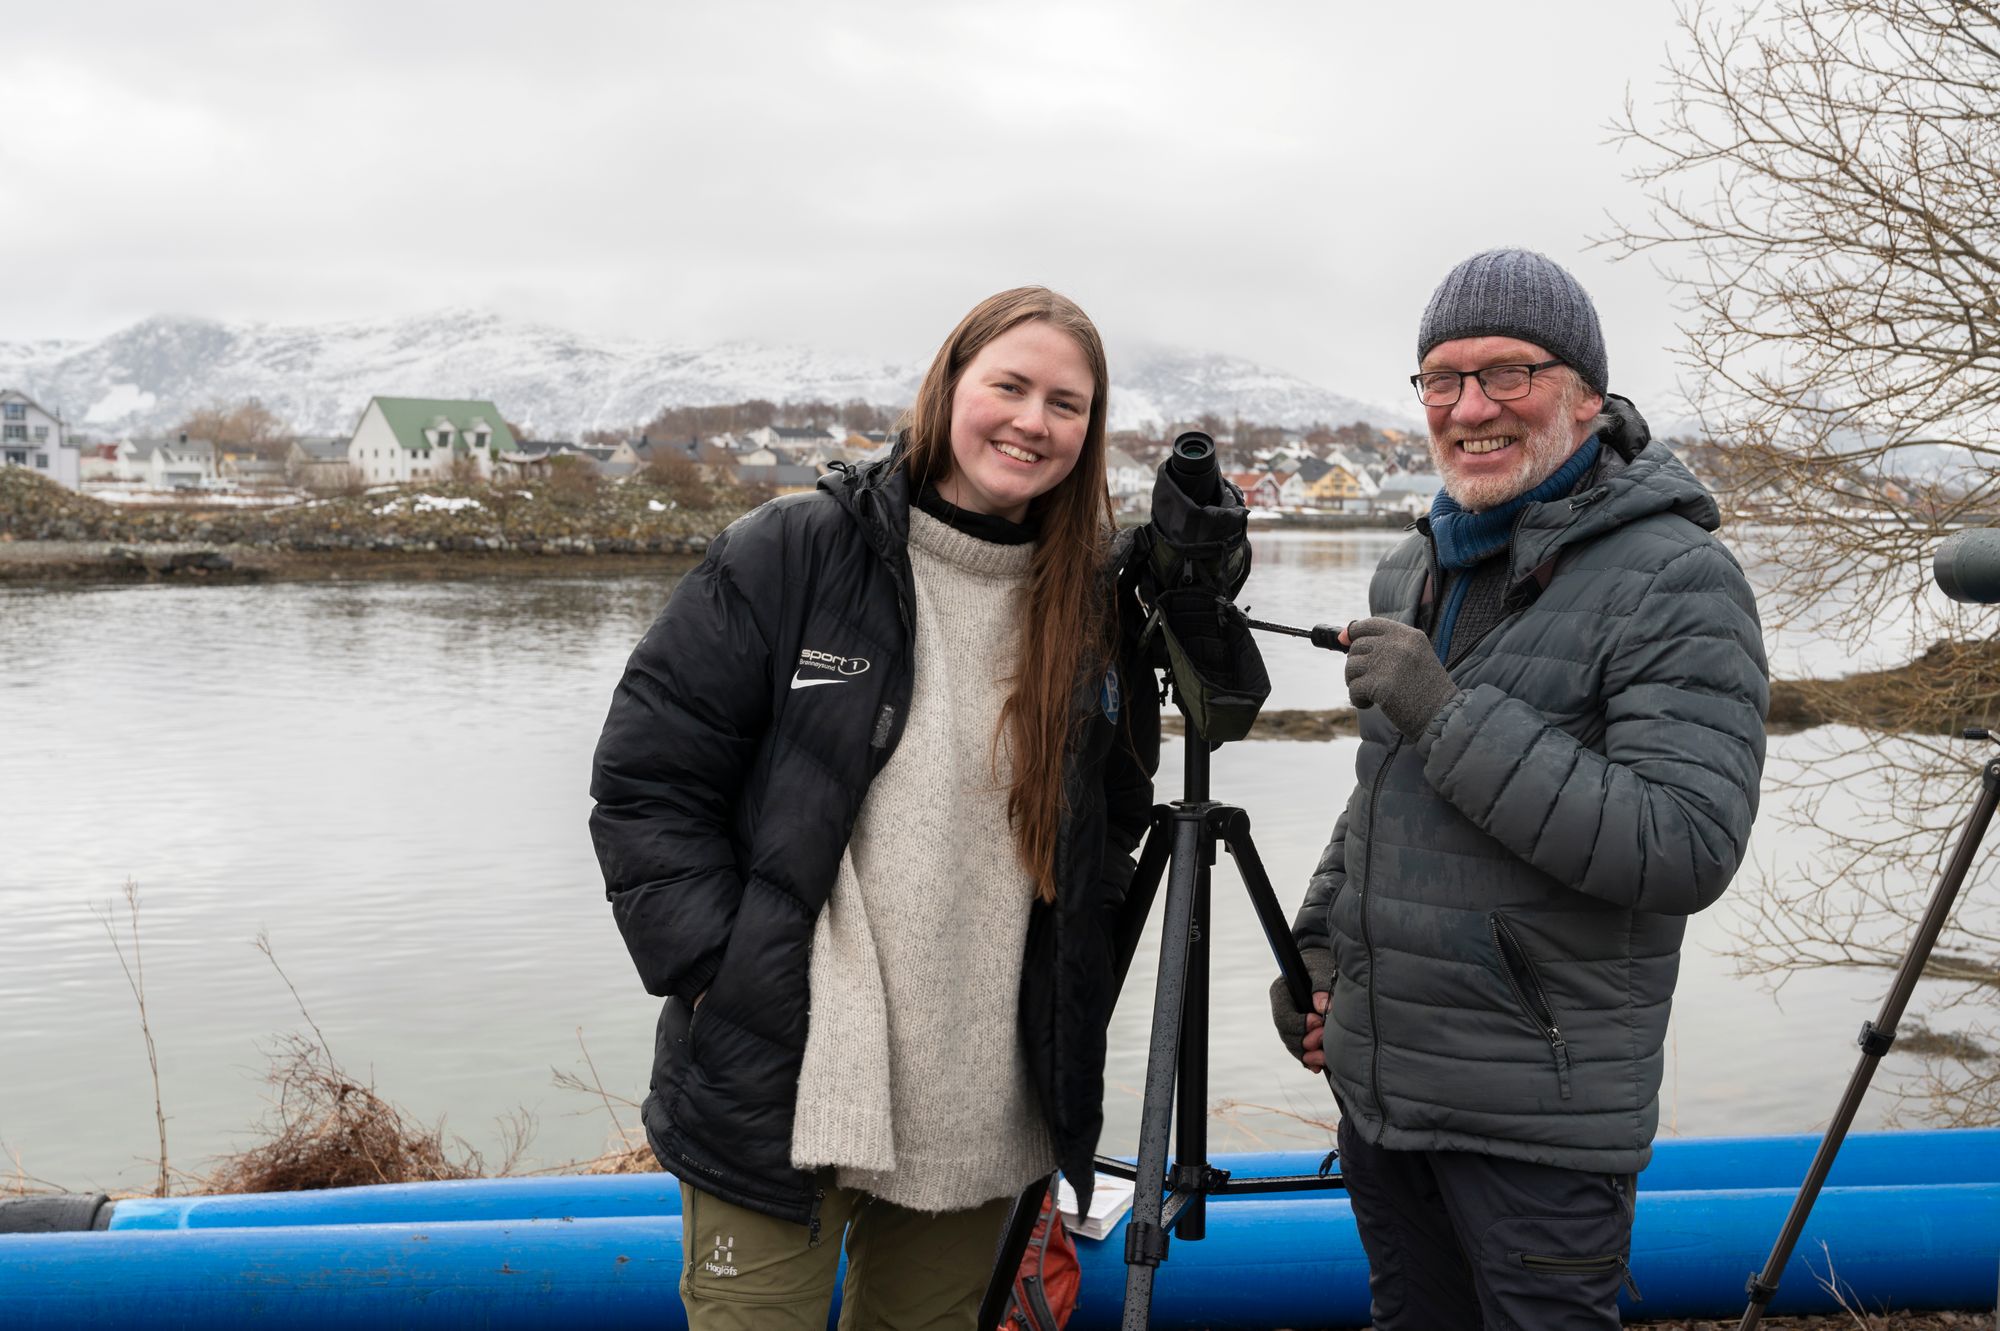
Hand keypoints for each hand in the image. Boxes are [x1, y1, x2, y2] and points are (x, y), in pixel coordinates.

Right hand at [1269, 947, 1335, 1072]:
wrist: (1325, 964)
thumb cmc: (1321, 963)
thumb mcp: (1321, 969)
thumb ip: (1321, 986)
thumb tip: (1322, 1007)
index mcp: (1281, 992)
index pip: (1283, 1017)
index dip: (1299, 1025)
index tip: (1318, 1023)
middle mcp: (1283, 1009)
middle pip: (1286, 1036)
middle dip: (1304, 1042)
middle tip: (1324, 1039)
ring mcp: (1291, 1022)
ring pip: (1293, 1046)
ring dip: (1308, 1055)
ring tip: (1324, 1058)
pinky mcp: (1302, 1031)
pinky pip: (1302, 1050)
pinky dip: (1310, 1059)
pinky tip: (1319, 1066)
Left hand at [1344, 617, 1459, 739]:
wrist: (1443, 716)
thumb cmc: (1426, 690)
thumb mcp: (1413, 658)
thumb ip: (1382, 645)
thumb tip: (1340, 637)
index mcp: (1409, 635)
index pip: (1370, 623)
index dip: (1354, 632)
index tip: (1346, 641)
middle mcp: (1397, 644)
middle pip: (1356, 647)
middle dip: (1357, 666)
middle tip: (1370, 682)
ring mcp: (1387, 663)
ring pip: (1351, 667)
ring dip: (1356, 683)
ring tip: (1371, 694)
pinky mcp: (1379, 685)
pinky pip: (1354, 688)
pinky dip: (1358, 699)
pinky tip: (1371, 704)